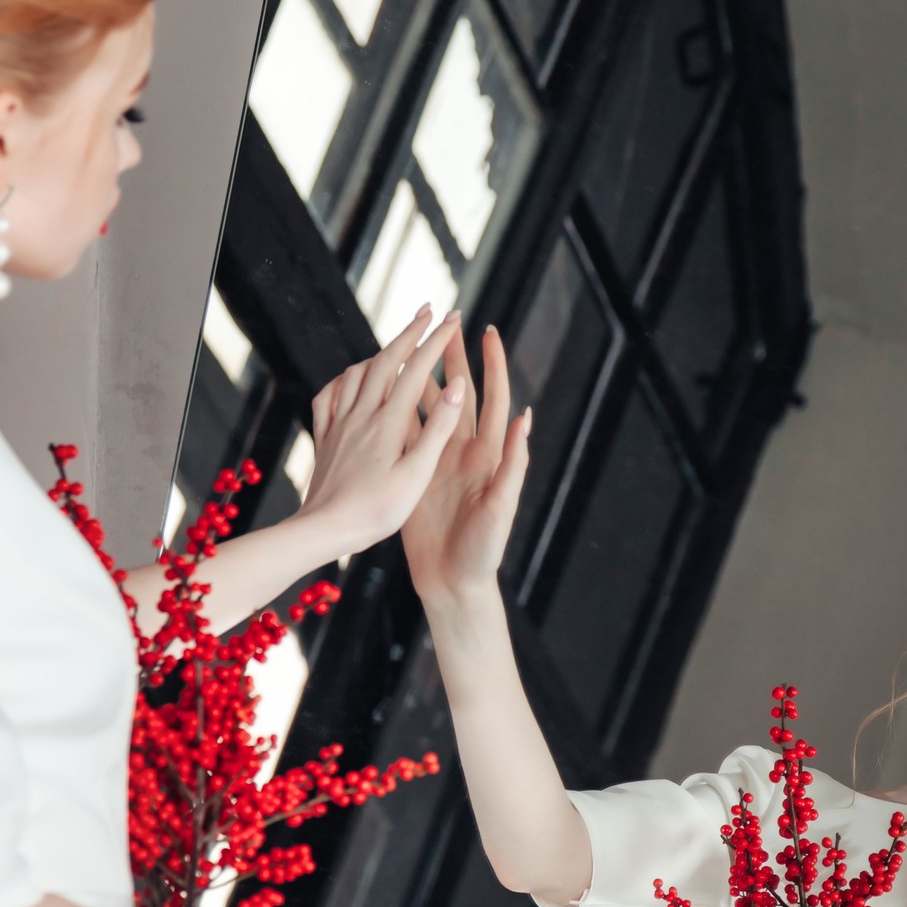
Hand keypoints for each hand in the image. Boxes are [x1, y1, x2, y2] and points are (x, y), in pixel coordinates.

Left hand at [291, 305, 467, 559]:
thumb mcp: (417, 474)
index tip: (453, 319)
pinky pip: (330, 395)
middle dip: (409, 332)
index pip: (416, 369)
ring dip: (380, 351)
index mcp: (388, 423)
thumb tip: (455, 386)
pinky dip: (345, 378)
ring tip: (396, 344)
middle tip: (428, 311)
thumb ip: (438, 429)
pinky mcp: (324, 437)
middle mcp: (361, 415)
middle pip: (385, 360)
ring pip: (357, 373)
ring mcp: (339, 424)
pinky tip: (351, 380)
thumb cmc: (376, 511)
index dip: (436, 340)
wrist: (325, 530)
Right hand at [401, 323, 530, 607]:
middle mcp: (464, 452)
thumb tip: (526, 419)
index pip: (493, 399)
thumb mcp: (501, 508)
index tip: (487, 331)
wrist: (453, 582)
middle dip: (453, 359)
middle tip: (444, 323)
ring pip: (427, 409)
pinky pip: (403, 436)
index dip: (492, 365)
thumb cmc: (484, 550)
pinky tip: (380, 391)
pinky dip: (394, 411)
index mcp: (489, 455)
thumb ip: (513, 465)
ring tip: (408, 347)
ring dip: (419, 378)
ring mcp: (437, 462)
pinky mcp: (414, 476)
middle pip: (460, 394)